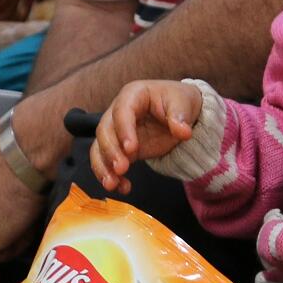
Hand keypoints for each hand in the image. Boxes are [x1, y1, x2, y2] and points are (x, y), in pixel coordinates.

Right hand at [90, 80, 201, 194]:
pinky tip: (122, 187)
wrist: (181, 114)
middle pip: (104, 130)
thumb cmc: (178, 102)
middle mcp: (118, 112)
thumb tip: (182, 131)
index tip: (131, 149)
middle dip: (110, 151)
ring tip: (113, 184)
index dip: (123, 130)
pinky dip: (110, 175)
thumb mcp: (183, 103)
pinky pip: (107, 161)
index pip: (122, 111)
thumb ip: (180, 115)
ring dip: (103, 166)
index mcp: (133, 95)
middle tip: (121, 169)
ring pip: (99, 147)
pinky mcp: (120, 149)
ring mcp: (117, 131)